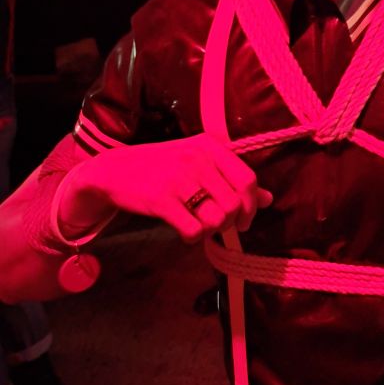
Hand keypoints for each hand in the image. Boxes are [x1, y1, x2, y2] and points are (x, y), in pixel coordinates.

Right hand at [58, 135, 272, 243]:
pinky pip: (194, 230)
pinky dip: (192, 238)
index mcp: (210, 146)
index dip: (251, 205)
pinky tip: (184, 232)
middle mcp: (196, 158)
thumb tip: (268, 199)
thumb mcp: (200, 164)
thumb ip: (233, 179)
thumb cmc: (164, 168)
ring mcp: (178, 178)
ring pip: (216, 218)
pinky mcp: (161, 200)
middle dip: (230, 222)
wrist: (114, 171)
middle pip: (234, 204)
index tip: (243, 219)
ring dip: (211, 230)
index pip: (248, 179)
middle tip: (217, 225)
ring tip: (198, 226)